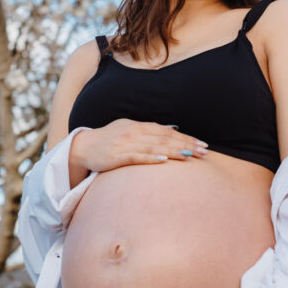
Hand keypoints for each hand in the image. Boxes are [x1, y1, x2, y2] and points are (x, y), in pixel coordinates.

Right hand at [70, 119, 207, 173]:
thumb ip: (149, 130)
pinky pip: (137, 157)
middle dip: (186, 145)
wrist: (83, 147)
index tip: (202, 145)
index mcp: (138, 126)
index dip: (186, 138)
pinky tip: (164, 161)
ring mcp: (125, 144)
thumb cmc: (109, 140)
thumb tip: (172, 129)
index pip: (167, 131)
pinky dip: (151, 158)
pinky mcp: (117, 156)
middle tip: (204, 152)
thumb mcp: (129, 129)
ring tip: (191, 156)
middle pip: (165, 138)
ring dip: (174, 151)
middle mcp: (134, 132)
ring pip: (155, 147)